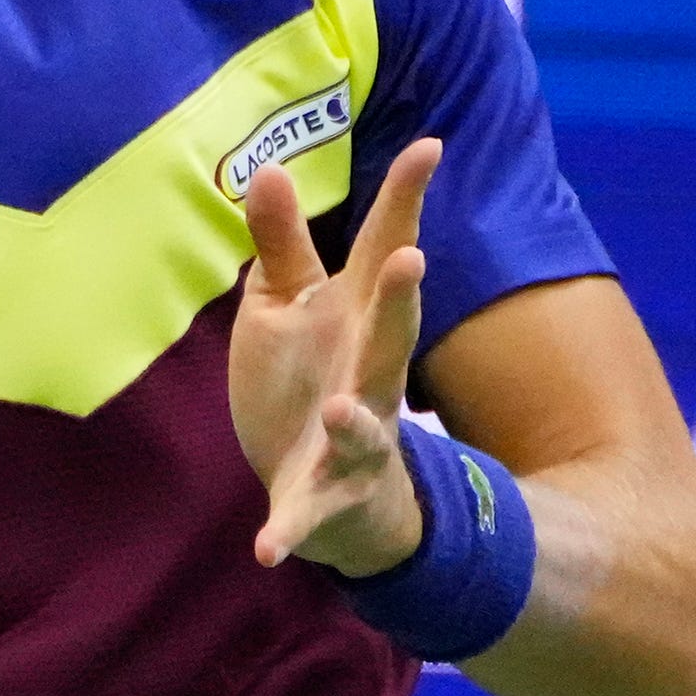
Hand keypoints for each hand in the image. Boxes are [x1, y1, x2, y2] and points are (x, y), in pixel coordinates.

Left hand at [227, 138, 443, 575]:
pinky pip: (305, 519)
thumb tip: (268, 167)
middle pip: (390, 335)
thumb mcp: (287, 307)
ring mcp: (351, 442)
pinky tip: (264, 550)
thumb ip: (282, 244)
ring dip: (354, 422)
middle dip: (403, 302)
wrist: (329, 492)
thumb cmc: (307, 379)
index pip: (384, 252)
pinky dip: (287, 533)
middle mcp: (365, 376)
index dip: (406, 200)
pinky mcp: (320, 499)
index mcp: (355, 321)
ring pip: (364, 429)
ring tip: (339, 409)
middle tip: (414, 259)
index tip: (431, 145)